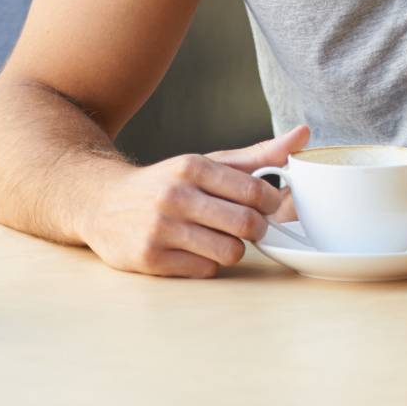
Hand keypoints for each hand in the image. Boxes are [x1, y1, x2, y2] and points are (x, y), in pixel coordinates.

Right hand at [82, 125, 309, 277]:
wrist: (101, 203)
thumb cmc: (169, 183)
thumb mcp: (209, 163)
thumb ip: (259, 155)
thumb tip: (305, 135)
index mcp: (194, 167)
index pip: (256, 191)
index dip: (274, 203)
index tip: (271, 206)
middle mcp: (176, 196)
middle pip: (247, 224)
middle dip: (257, 229)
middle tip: (250, 226)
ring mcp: (160, 229)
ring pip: (229, 252)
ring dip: (234, 249)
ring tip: (221, 238)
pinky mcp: (149, 260)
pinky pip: (204, 271)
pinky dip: (208, 264)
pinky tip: (195, 250)